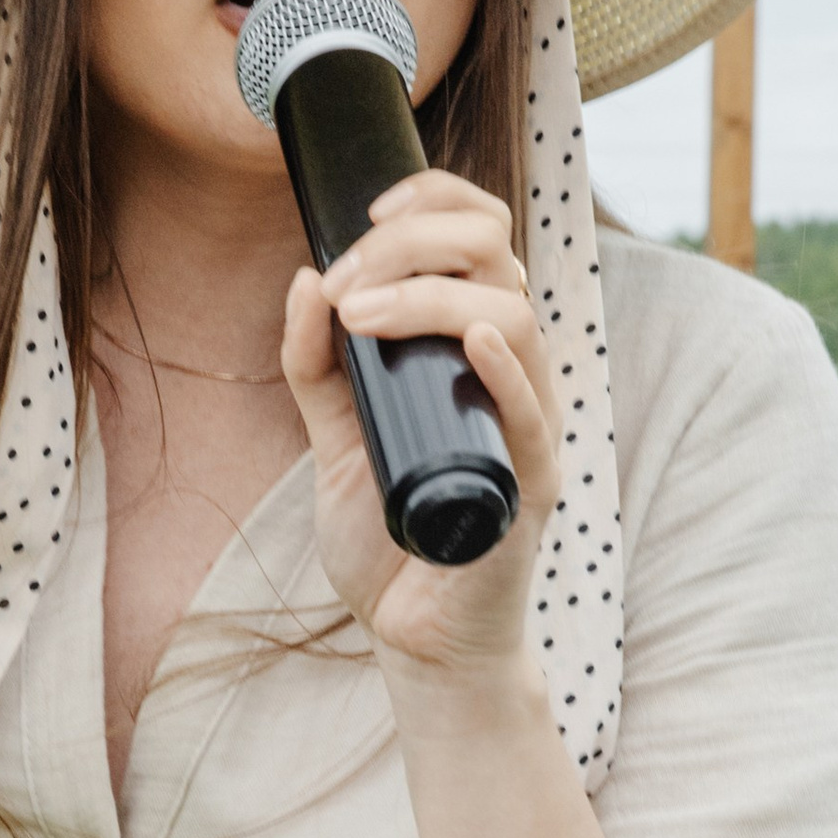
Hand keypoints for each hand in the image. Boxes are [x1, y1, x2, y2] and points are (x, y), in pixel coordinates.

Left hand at [280, 168, 561, 692]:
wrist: (413, 636)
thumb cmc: (390, 536)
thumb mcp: (335, 438)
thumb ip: (317, 367)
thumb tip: (305, 279)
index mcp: (476, 349)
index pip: (483, 236)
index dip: (436, 200)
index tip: (369, 213)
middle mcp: (513, 373)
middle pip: (495, 256)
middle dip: (411, 243)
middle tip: (344, 280)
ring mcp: (528, 427)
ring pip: (511, 318)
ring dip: (428, 297)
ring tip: (360, 316)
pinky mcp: (529, 487)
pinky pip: (532, 415)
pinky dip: (505, 372)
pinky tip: (470, 340)